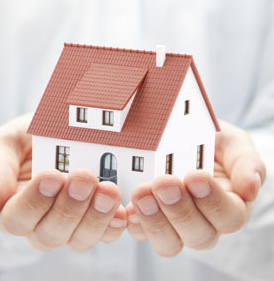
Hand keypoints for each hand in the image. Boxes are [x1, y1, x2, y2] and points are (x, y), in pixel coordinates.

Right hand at [0, 114, 126, 250]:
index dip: (33, 202)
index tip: (52, 175)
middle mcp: (41, 223)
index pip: (16, 218)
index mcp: (14, 207)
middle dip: (70, 207)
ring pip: (79, 238)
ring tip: (108, 191)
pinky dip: (114, 225)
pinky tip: (122, 211)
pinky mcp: (95, 220)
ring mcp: (71, 225)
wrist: (56, 135)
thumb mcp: (6, 143)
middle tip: (85, 178)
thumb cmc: (28, 141)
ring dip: (95, 217)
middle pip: (51, 233)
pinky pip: (105, 233)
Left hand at [126, 121, 265, 256]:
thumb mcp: (233, 143)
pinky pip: (142, 233)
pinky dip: (135, 223)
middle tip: (164, 183)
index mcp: (229, 205)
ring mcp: (174, 223)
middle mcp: (203, 221)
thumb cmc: (212, 143)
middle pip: (198, 235)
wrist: (185, 138)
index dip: (213, 202)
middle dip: (180, 211)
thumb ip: (246, 163)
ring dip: (155, 220)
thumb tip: (251, 188)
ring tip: (142, 192)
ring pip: (169, 242)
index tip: (195, 176)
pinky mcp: (149, 219)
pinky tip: (128, 207)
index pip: (229, 217)